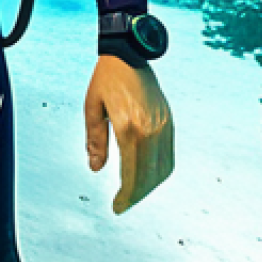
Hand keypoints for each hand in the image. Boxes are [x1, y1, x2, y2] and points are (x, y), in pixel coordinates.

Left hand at [84, 55, 173, 213]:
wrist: (129, 54)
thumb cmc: (106, 79)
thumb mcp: (92, 107)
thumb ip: (95, 140)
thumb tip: (95, 169)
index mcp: (129, 127)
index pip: (132, 173)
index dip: (126, 195)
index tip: (117, 208)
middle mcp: (151, 130)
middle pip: (149, 177)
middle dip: (136, 195)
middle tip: (123, 204)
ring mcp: (164, 127)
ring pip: (163, 170)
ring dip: (149, 186)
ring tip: (133, 192)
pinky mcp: (169, 122)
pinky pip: (169, 156)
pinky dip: (159, 172)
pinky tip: (147, 175)